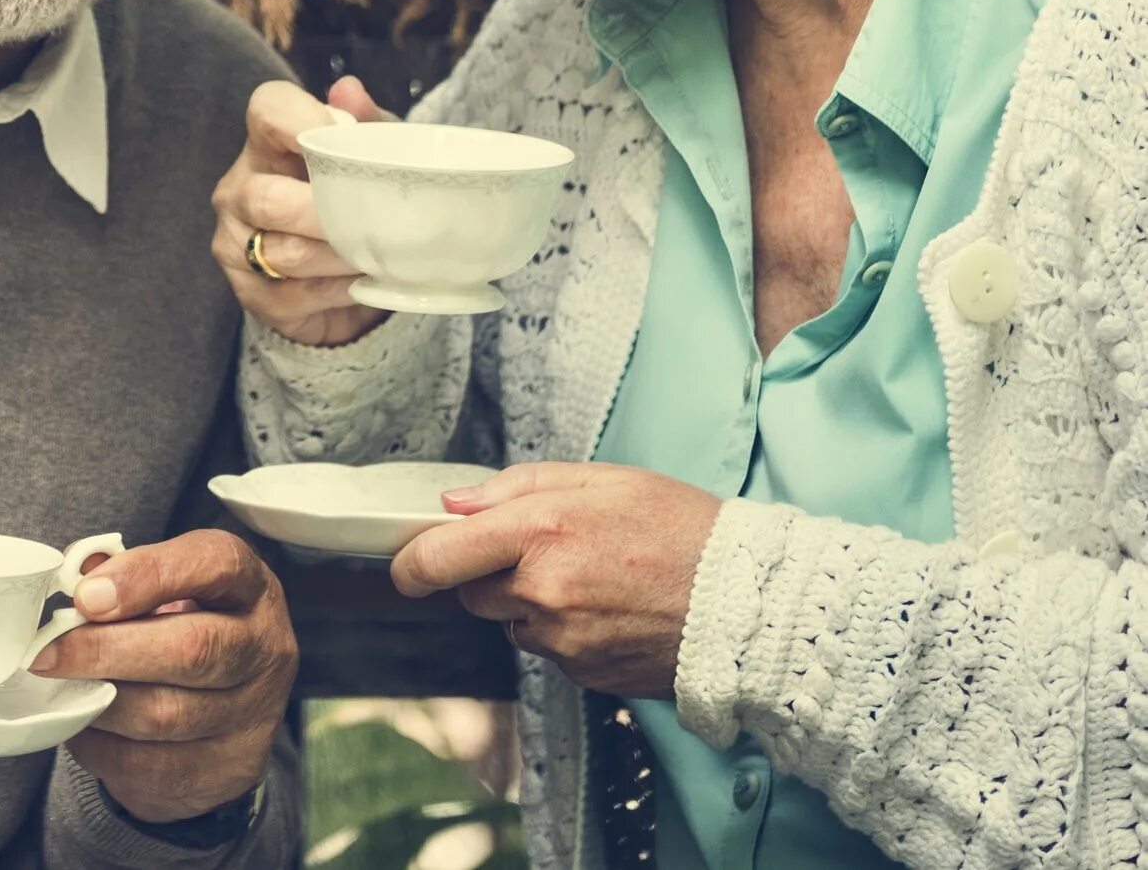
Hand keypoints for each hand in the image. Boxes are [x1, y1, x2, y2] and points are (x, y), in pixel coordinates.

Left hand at [30, 530, 295, 822]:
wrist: (225, 710)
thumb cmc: (182, 627)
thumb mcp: (166, 587)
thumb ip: (122, 574)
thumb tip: (73, 574)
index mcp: (249, 585)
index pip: (215, 565)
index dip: (147, 576)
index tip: (86, 596)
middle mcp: (265, 647)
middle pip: (193, 649)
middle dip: (107, 649)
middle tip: (46, 653)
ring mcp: (253, 714)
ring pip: (164, 714)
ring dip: (98, 700)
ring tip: (61, 685)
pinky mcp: (229, 769)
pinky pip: (149, 763)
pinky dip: (102, 744)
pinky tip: (84, 720)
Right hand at [212, 77, 393, 346]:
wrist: (346, 272)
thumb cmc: (356, 197)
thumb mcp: (372, 156)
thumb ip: (366, 125)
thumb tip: (350, 92)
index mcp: (266, 143)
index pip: (266, 111)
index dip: (302, 118)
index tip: (344, 136)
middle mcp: (238, 189)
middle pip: (267, 198)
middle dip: (327, 213)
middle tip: (375, 219)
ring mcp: (235, 244)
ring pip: (287, 253)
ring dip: (342, 257)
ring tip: (379, 254)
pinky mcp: (250, 294)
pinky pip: (294, 295)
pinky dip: (339, 291)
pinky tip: (362, 282)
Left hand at [389, 463, 722, 699]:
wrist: (748, 603)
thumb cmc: (680, 528)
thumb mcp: (601, 480)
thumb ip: (517, 488)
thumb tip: (453, 506)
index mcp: (540, 533)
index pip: (438, 557)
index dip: (411, 562)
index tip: (406, 563)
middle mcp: (542, 592)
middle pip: (472, 591)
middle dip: (492, 573)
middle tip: (547, 551)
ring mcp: (562, 640)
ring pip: (511, 622)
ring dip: (530, 603)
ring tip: (593, 579)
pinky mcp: (583, 674)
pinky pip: (548, 650)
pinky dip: (564, 632)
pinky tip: (609, 610)